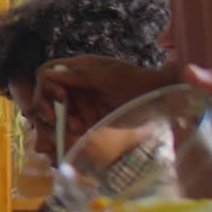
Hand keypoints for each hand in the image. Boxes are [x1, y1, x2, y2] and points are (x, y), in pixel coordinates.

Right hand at [30, 55, 175, 159]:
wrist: (165, 101)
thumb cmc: (142, 84)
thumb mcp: (112, 77)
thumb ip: (80, 75)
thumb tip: (49, 74)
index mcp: (79, 68)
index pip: (47, 72)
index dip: (47, 88)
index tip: (60, 103)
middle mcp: (75, 84)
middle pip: (46, 95)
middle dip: (50, 111)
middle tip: (64, 125)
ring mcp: (80, 103)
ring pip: (52, 114)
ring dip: (58, 126)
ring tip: (77, 134)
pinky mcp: (84, 120)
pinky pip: (65, 128)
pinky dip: (63, 136)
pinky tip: (71, 143)